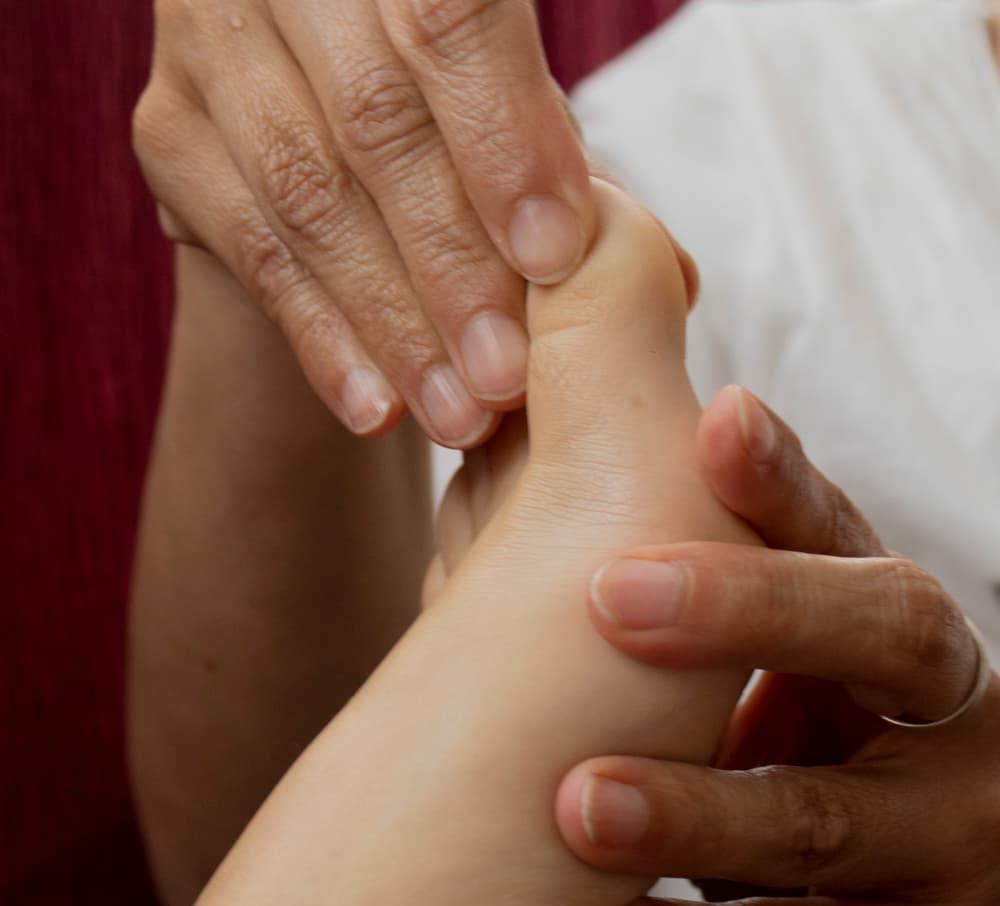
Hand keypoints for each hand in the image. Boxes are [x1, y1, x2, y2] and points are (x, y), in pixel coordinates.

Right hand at [134, 0, 592, 446]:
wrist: (312, 98)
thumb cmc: (444, 101)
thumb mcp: (513, 108)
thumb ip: (571, 176)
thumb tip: (669, 276)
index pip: (449, 18)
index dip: (505, 139)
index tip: (554, 258)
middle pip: (375, 121)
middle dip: (451, 264)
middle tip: (506, 377)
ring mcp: (210, 46)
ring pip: (306, 195)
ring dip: (392, 323)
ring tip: (460, 416)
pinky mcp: (168, 135)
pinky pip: (252, 252)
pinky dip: (322, 339)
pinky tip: (376, 410)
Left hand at [556, 386, 999, 905]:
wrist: (920, 901)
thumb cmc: (814, 743)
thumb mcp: (782, 658)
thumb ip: (690, 575)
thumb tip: (518, 467)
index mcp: (889, 618)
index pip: (839, 529)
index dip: (778, 478)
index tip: (709, 423)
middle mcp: (948, 708)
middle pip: (884, 631)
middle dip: (750, 607)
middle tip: (608, 595)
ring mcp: (955, 836)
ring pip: (826, 816)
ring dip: (695, 809)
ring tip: (578, 802)